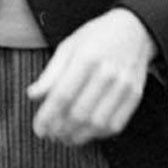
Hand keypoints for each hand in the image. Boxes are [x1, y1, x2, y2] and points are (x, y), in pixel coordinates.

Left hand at [28, 8, 156, 145]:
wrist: (135, 29)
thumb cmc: (96, 37)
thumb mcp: (68, 46)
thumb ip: (50, 73)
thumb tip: (33, 95)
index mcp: (86, 58)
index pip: (62, 96)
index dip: (47, 117)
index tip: (38, 129)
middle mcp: (107, 73)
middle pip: (79, 113)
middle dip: (60, 130)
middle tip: (50, 135)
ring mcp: (124, 85)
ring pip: (98, 124)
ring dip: (78, 137)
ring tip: (65, 137)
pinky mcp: (135, 95)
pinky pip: (116, 124)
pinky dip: (98, 135)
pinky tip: (86, 132)